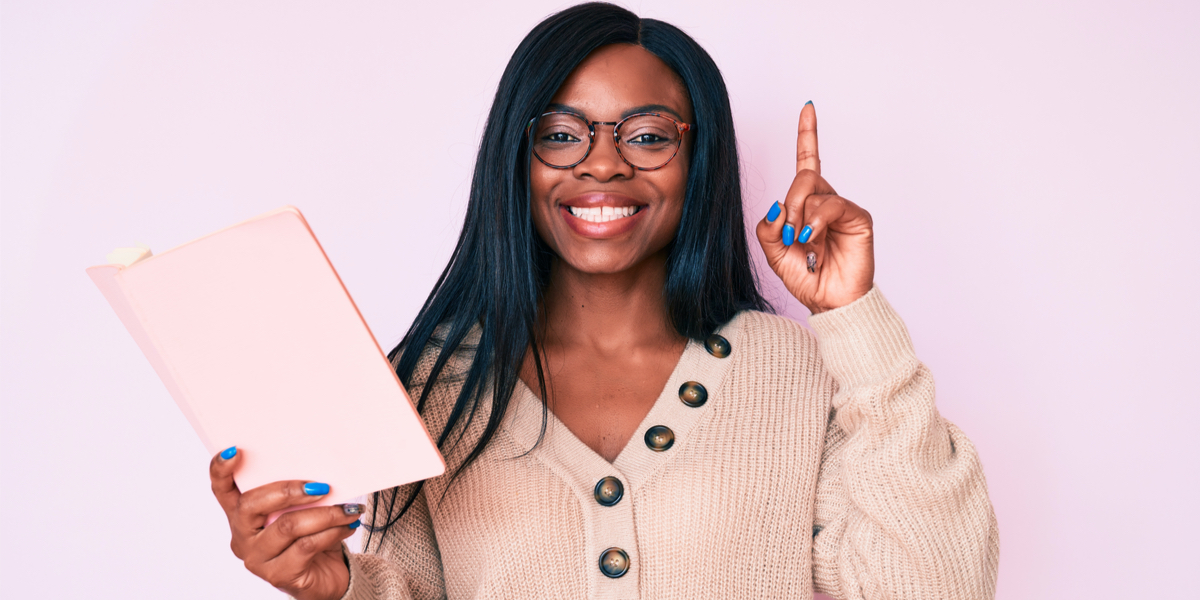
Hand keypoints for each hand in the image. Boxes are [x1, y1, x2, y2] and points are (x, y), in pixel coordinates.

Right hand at [210, 447, 361, 599]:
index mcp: (241, 514)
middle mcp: (242, 537)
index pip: (221, 489)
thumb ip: (298, 492)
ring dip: (325, 513)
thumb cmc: (311, 536)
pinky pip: (306, 546)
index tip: (235, 451)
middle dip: (289, 490)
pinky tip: (347, 526)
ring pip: (287, 526)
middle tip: (323, 486)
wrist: (326, 577)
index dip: (221, 469)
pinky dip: (332, 532)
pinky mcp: (278, 575)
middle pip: (251, 504)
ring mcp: (257, 559)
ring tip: (349, 509)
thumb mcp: (301, 510)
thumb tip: (322, 471)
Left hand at [756, 102, 874, 313]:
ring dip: (800, 216)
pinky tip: (812, 237)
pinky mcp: (858, 218)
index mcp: (806, 204)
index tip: (808, 107)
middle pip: (803, 176)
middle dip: (789, 204)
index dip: (808, 134)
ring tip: (803, 242)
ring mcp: (843, 208)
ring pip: (813, 188)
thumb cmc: (805, 277)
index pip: (809, 160)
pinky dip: (816, 220)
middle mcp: (826, 201)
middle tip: (789, 233)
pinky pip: (832, 204)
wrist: (828, 301)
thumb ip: (767, 228)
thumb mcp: (773, 252)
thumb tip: (776, 206)